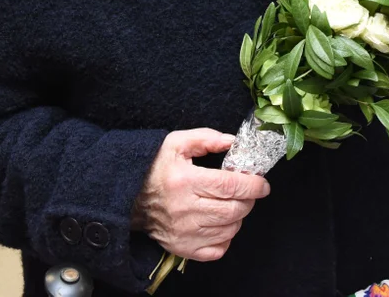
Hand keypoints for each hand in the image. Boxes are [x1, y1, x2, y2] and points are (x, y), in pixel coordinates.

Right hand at [134, 129, 269, 261]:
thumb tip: (233, 142)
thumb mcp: (176, 143)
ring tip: (231, 203)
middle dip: (249, 199)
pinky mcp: (183, 248)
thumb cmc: (153, 168)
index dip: (253, 185)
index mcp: (185, 181)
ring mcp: (185, 233)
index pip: (231, 186)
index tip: (262, 183)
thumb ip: (206, 138)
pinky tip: (220, 223)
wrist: (126, 197)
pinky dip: (226, 237)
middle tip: (247, 191)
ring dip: (238, 216)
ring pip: (230, 230)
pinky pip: (218, 249)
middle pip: (235, 210)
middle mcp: (186, 210)